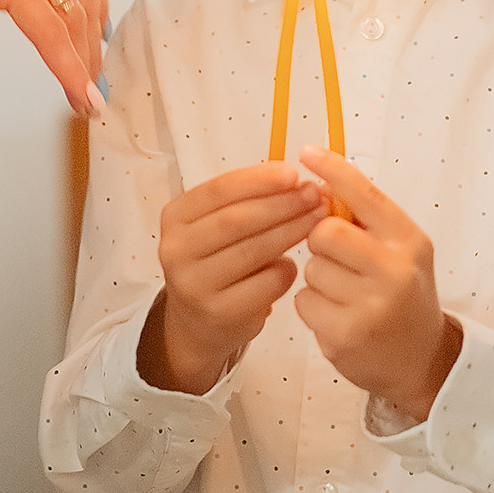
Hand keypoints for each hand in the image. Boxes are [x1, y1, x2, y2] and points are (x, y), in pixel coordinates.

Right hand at [139, 162, 326, 393]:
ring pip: (252, 251)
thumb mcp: (218, 223)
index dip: (258, 180)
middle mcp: (176, 250)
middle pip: (236, 219)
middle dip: (281, 204)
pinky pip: (265, 285)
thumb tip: (298, 181)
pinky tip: (296, 263)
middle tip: (315, 195)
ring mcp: (194, 285)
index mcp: (175, 217)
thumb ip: (248, 201)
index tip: (294, 172)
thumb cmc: (218, 259)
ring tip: (318, 219)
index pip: (218, 190)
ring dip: (291, 231)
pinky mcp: (219, 313)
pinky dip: (286, 270)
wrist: (199, 319)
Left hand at [295, 146, 461, 423]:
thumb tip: (317, 182)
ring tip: (345, 293)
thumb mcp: (402, 250)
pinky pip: (304, 300)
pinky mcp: (346, 335)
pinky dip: (313, 306)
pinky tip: (338, 316)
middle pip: (326, 232)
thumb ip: (367, 220)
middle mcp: (396, 270)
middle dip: (321, 240)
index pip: (366, 194)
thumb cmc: (403, 293)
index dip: (333, 170)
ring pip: (312, 268)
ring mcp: (371, 306)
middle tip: (337, 255)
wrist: (422, 361)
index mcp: (409, 241)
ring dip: (319, 277)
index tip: (307, 151)